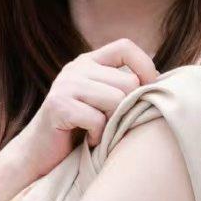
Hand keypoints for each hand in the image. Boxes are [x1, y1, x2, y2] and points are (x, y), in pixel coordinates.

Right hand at [14, 38, 158, 178]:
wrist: (38, 154)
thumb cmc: (78, 131)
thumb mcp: (101, 102)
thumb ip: (122, 87)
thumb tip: (162, 82)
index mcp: (88, 61)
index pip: (125, 46)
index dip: (144, 67)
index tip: (148, 91)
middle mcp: (76, 68)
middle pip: (127, 81)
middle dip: (126, 108)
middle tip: (112, 124)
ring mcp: (65, 85)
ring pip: (115, 99)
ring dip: (112, 123)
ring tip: (100, 132)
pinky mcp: (58, 106)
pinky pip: (97, 119)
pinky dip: (98, 136)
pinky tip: (89, 141)